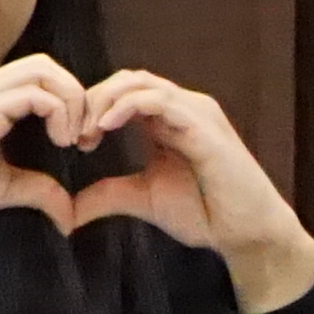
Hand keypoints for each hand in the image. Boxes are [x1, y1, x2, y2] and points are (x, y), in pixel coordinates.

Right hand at [0, 53, 94, 233]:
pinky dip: (57, 113)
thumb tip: (69, 211)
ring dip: (70, 101)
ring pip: (42, 70)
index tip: (77, 140)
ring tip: (71, 139)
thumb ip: (37, 189)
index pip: (37, 76)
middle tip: (82, 135)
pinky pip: (32, 95)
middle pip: (44, 65)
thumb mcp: (3, 189)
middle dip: (74, 95)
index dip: (67, 100)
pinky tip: (59, 142)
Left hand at [72, 67, 313, 313]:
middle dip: (94, 99)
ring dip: (106, 101)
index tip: (73, 141)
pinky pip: (160, 101)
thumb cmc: (206, 213)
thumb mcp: (143, 199)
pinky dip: (128, 106)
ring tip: (87, 130)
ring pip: (141, 82)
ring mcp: (196, 113)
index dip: (93, 107)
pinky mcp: (204, 127)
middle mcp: (183, 108)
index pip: (124, 91)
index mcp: (169, 120)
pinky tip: (106, 125)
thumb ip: (108, 194)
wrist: (245, 234)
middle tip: (74, 133)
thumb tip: (68, 207)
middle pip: (128, 79)